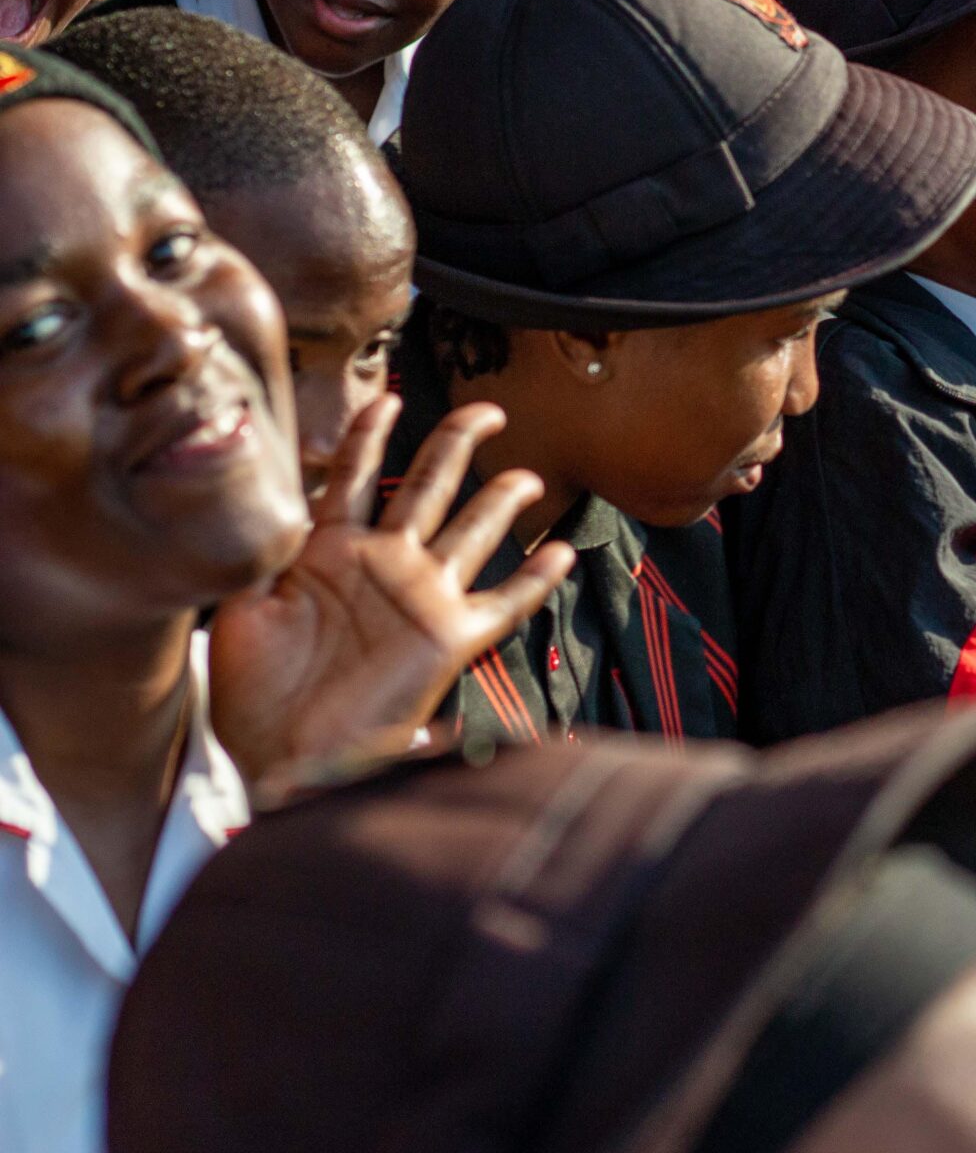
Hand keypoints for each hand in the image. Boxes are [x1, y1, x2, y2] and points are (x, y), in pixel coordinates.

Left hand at [207, 398, 574, 789]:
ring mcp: (420, 598)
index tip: (388, 397)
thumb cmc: (251, 693)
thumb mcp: (238, 608)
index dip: (370, 433)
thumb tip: (264, 504)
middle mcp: (384, 565)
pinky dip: (534, 579)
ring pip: (471, 529)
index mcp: (330, 552)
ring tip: (526, 475)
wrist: (280, 754)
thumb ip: (260, 553)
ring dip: (500, 497)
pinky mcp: (449, 639)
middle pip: (427, 484)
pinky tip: (559, 552)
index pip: (353, 473)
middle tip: (486, 410)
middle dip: (456, 441)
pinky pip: (504, 602)